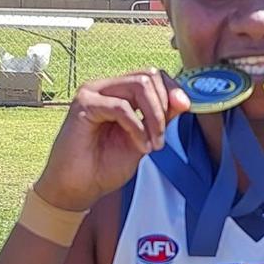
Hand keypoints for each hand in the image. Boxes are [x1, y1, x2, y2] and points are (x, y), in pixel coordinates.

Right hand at [35, 70, 190, 210]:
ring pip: (138, 85)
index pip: (152, 75)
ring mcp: (93, 93)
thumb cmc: (103, 167)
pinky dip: (137, 127)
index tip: (185, 108)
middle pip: (148, 76)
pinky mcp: (83, 105)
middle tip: (161, 137)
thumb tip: (182, 101)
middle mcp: (106, 88)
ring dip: (154, 116)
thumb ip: (161, 119)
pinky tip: (139, 145)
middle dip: (164, 106)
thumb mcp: (143, 140)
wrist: (77, 188)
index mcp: (119, 93)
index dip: (172, 89)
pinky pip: (121, 106)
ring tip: (153, 143)